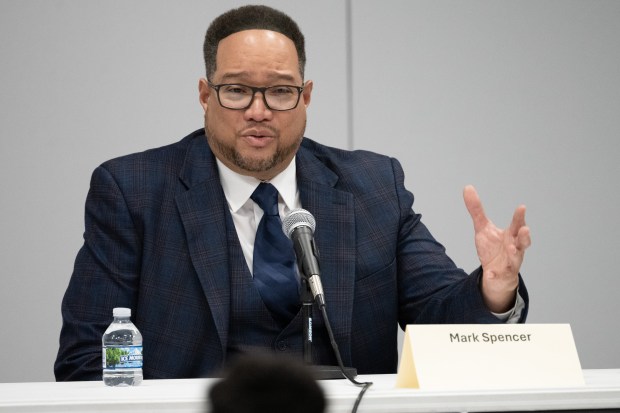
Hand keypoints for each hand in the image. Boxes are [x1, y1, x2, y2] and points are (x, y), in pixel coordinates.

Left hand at [463, 185, 530, 312]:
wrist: (494, 273)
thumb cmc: (492, 248)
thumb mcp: (482, 228)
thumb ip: (476, 209)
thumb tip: (467, 187)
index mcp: (511, 235)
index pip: (517, 224)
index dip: (520, 217)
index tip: (521, 207)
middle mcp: (515, 248)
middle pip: (523, 241)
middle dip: (525, 235)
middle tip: (525, 228)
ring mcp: (510, 262)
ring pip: (516, 258)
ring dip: (515, 253)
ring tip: (511, 248)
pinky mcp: (502, 275)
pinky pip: (499, 275)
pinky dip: (494, 274)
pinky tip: (488, 273)